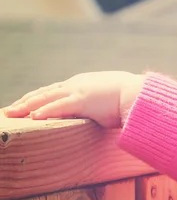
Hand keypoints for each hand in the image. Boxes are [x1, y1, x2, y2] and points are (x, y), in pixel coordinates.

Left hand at [3, 71, 143, 127]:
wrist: (141, 94)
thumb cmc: (131, 98)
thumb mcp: (111, 99)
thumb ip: (100, 105)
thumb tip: (101, 115)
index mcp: (83, 83)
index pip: (54, 90)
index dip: (38, 97)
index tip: (25, 104)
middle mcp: (77, 84)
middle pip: (44, 92)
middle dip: (25, 101)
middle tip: (9, 109)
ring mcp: (78, 91)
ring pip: (46, 97)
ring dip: (26, 105)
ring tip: (11, 113)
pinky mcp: (83, 100)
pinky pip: (58, 106)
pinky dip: (44, 111)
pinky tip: (32, 117)